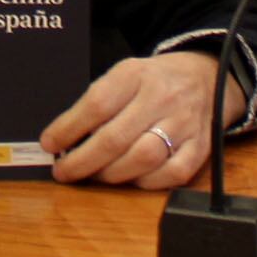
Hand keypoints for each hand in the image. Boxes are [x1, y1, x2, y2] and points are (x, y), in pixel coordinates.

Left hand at [41, 51, 239, 189]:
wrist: (206, 76)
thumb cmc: (153, 81)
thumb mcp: (124, 75)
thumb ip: (97, 103)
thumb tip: (61, 140)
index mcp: (135, 74)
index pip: (96, 104)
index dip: (68, 128)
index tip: (49, 144)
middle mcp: (162, 97)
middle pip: (115, 138)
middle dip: (82, 161)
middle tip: (63, 171)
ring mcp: (184, 123)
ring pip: (143, 158)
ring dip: (111, 174)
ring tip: (94, 176)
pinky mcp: (201, 146)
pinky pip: (172, 174)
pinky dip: (146, 183)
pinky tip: (130, 180)